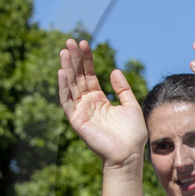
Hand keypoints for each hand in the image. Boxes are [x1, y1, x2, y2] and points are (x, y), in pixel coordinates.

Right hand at [57, 39, 148, 169]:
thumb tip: (114, 70)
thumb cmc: (132, 134)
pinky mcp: (76, 119)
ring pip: (71, 85)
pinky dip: (63, 86)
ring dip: (67, 67)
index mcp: (99, 100)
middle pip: (78, 77)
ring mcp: (81, 111)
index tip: (85, 43)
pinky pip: (67, 100)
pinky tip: (62, 71)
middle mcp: (88, 103)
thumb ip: (123, 88)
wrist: (129, 155)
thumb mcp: (131, 105)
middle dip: (74, 59)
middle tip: (70, 40)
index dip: (87, 60)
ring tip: (65, 50)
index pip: (89, 75)